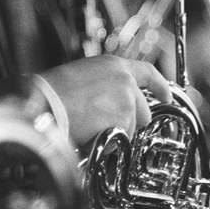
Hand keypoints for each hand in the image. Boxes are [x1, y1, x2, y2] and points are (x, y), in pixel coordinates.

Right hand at [37, 55, 170, 145]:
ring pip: (130, 128)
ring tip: (88, 126)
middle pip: (143, 110)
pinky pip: (119, 140)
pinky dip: (105, 143)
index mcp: (115, 66)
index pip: (148, 73)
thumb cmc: (53, 92)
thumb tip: (112, 102)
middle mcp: (126, 81)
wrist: (43, 104)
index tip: (166, 96)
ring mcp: (126, 102)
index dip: (160, 86)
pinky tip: (88, 134)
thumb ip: (106, 85)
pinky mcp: (122, 121)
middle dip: (128, 122)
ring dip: (113, 133)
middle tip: (104, 124)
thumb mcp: (84, 76)